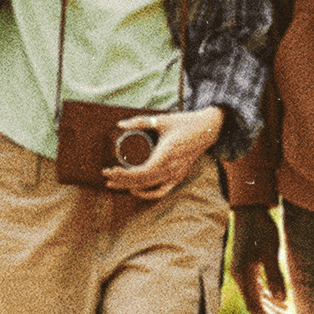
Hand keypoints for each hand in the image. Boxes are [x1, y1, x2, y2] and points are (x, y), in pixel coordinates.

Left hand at [102, 106, 222, 200]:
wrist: (207, 130)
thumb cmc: (184, 123)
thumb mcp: (161, 120)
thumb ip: (140, 122)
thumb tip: (120, 124)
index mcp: (165, 156)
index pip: (139, 173)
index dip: (122, 175)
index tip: (108, 170)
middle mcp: (170, 169)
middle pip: (141, 182)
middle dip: (121, 180)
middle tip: (106, 175)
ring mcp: (175, 175)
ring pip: (149, 187)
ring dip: (130, 187)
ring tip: (115, 183)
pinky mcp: (178, 176)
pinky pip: (162, 191)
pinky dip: (148, 194)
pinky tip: (135, 191)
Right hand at [231, 206, 294, 313]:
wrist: (250, 210)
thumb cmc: (261, 229)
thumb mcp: (271, 252)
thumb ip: (275, 276)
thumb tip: (281, 299)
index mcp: (243, 275)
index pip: (255, 306)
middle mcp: (240, 277)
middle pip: (257, 305)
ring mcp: (243, 272)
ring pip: (258, 297)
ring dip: (273, 309)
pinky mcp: (247, 267)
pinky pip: (257, 288)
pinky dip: (269, 297)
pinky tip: (281, 302)